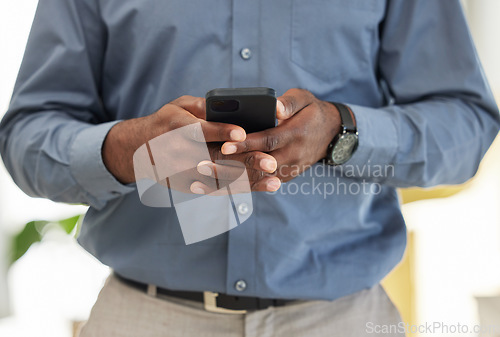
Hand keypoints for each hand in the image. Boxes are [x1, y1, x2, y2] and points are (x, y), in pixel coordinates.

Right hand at [103, 95, 280, 192]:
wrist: (137, 150)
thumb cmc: (166, 123)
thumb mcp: (177, 107)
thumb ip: (201, 106)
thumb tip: (228, 106)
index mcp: (176, 127)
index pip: (200, 130)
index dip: (221, 131)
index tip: (242, 132)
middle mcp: (179, 152)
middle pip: (216, 158)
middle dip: (245, 161)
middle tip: (271, 162)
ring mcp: (183, 173)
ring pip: (220, 179)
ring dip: (248, 181)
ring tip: (274, 180)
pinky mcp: (188, 186)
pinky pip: (216, 190)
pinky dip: (240, 190)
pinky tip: (260, 188)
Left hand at [217, 89, 340, 181]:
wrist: (331, 133)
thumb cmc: (311, 111)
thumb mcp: (304, 99)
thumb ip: (290, 102)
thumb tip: (275, 106)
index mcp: (296, 133)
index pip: (268, 141)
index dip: (246, 144)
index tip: (225, 145)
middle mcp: (294, 154)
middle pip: (259, 163)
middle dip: (233, 165)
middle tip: (207, 165)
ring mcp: (291, 168)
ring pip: (260, 177)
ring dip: (234, 178)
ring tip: (208, 177)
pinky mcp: (287, 176)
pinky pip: (264, 182)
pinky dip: (244, 184)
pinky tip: (222, 183)